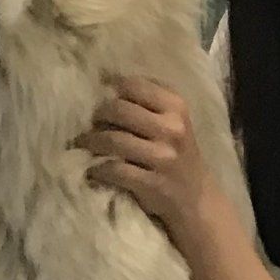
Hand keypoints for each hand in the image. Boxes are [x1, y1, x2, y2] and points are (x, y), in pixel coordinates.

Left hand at [77, 76, 213, 243]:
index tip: (97, 93)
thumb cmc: (177, 152)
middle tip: (89, 122)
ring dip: (91, 141)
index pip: (134, 85)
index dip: (110, 87)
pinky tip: (92, 169)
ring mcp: (164, 157)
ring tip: (82, 143)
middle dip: (98, 115)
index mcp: (176, 106)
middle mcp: (172, 128)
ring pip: (114, 140)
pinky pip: (115, 171)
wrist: (197, 198)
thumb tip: (106, 81)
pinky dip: (98, 169)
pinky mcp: (154, 183)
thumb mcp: (173, 120)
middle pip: (119, 110)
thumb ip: (148, 101)